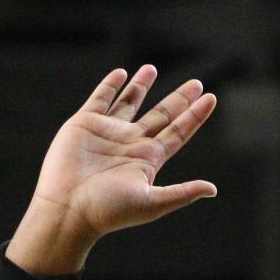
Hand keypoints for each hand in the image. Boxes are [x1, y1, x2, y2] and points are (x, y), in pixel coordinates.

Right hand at [8, 66, 217, 272]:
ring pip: (129, 102)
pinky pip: (100, 99)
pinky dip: (109, 86)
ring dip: (141, 86)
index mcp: (147, 159)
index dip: (195, 116)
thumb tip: (212, 189)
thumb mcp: (151, 203)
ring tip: (151, 68)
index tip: (211, 98)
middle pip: (161, 115)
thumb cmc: (108, 211)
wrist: (68, 209)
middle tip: (196, 84)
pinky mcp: (84, 124)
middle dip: (178, 99)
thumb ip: (181, 193)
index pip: (178, 132)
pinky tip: (120, 74)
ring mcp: (107, 132)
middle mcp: (129, 143)